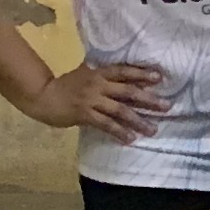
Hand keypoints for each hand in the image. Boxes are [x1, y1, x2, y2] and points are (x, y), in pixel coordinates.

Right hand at [21, 61, 170, 141]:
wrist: (42, 96)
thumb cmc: (65, 86)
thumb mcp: (84, 74)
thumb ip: (102, 75)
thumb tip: (122, 75)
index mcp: (98, 73)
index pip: (124, 71)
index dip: (142, 73)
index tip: (160, 77)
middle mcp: (97, 85)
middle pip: (128, 91)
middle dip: (149, 99)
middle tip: (167, 106)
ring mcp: (91, 100)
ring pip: (120, 110)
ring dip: (138, 120)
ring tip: (153, 129)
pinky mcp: (84, 114)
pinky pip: (106, 124)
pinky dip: (119, 132)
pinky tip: (130, 139)